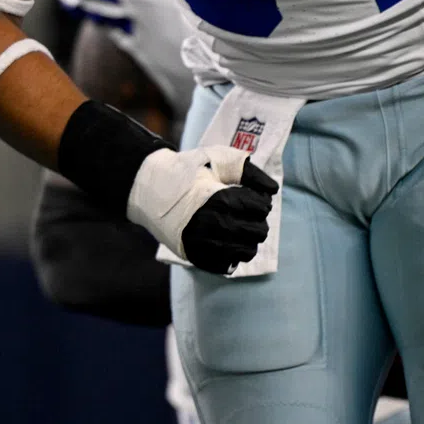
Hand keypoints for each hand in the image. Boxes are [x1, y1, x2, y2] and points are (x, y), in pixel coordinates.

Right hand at [126, 145, 278, 274]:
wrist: (150, 186)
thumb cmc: (187, 170)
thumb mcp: (218, 159)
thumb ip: (249, 172)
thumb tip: (273, 189)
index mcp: (222, 198)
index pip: (261, 207)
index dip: (260, 199)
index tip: (250, 195)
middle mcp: (215, 224)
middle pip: (258, 231)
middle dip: (257, 219)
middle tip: (244, 211)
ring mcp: (204, 243)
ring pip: (247, 251)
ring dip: (248, 238)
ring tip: (237, 226)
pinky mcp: (196, 256)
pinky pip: (228, 264)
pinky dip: (232, 253)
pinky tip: (225, 239)